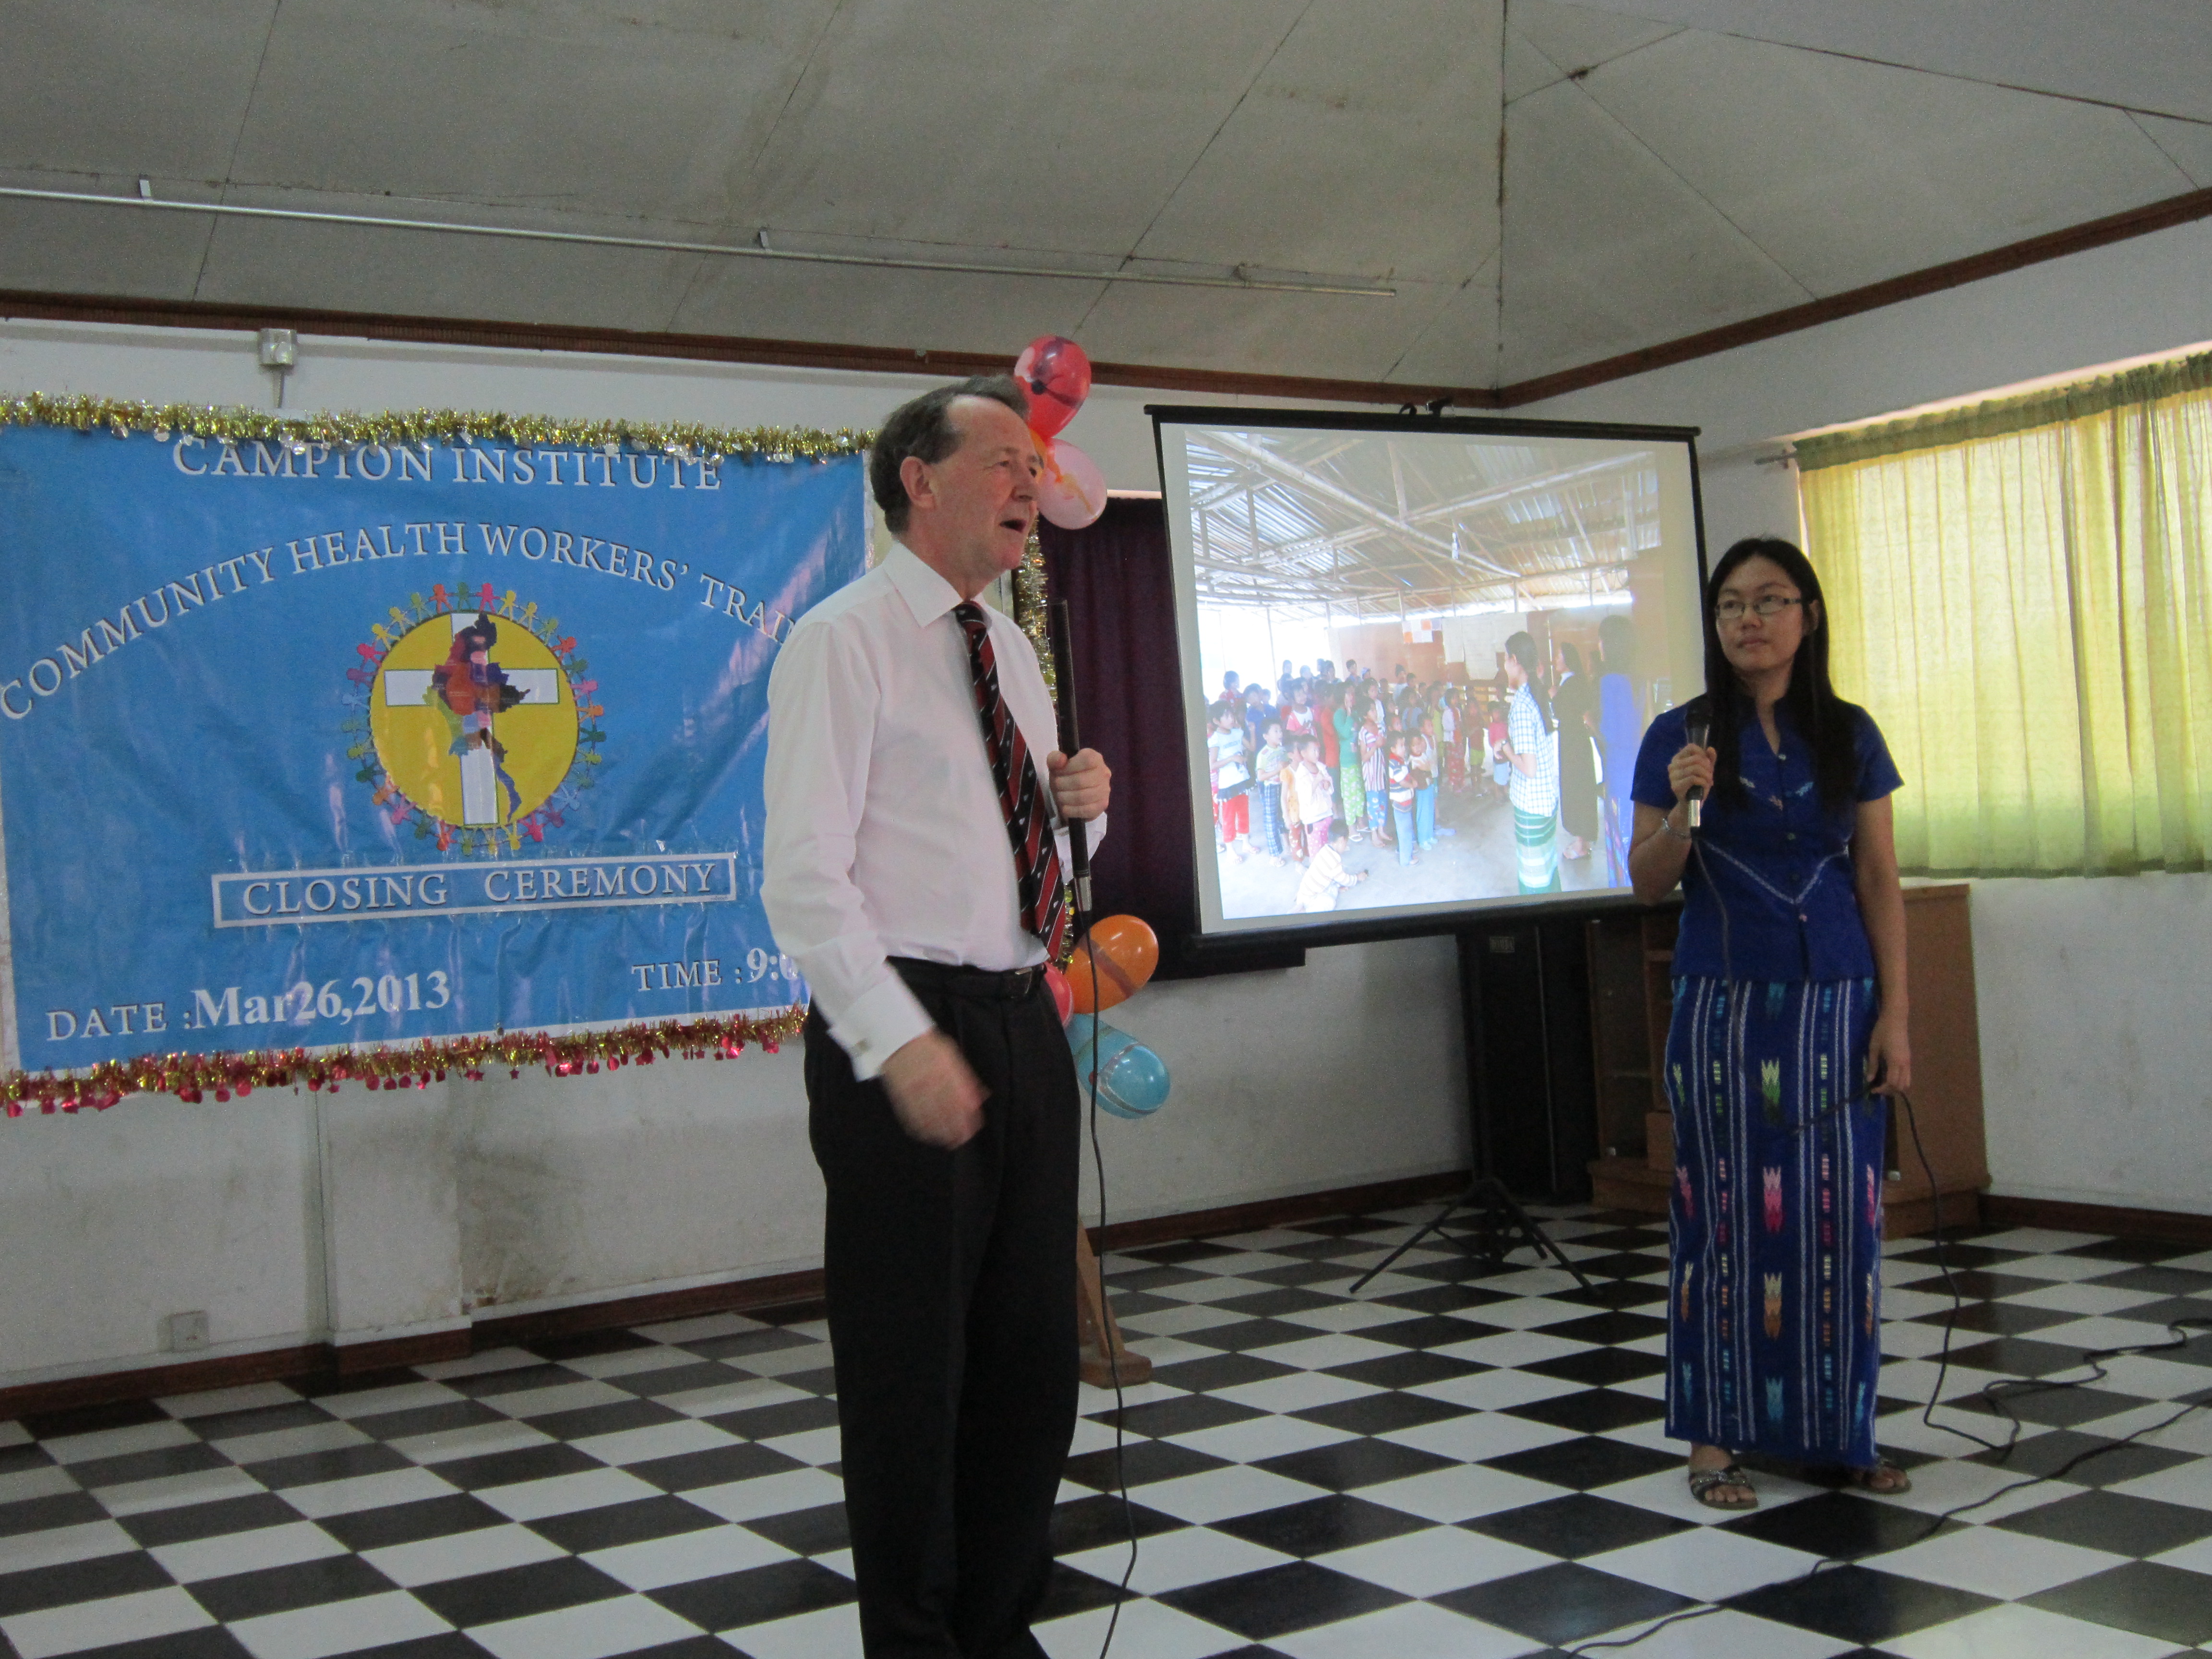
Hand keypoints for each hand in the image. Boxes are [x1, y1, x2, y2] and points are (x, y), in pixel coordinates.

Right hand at [878, 1030, 985, 1146]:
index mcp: (946, 1072)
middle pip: (946, 1112)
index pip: (961, 1100)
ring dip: (940, 1132)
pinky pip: (911, 1117)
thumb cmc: (931, 1049)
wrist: (900, 1040)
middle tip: (962, 1140)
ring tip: (948, 1142)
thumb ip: (967, 1080)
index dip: (967, 1117)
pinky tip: (928, 1135)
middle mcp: (931, 1082)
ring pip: (929, 1118)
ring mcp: (915, 1090)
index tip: (973, 1129)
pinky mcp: (901, 1096)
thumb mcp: (953, 1058)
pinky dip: (920, 1129)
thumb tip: (981, 1098)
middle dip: (956, 1129)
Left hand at [1047, 747, 1110, 821]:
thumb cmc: (1065, 774)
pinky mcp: (1102, 805)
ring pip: (1082, 797)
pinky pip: (1086, 810)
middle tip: (1056, 786)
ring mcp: (1105, 790)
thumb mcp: (1056, 764)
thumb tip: (1062, 760)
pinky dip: (1071, 810)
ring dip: (1065, 798)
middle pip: (1080, 781)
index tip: (1058, 771)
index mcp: (1095, 758)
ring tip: (1060, 796)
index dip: (1068, 767)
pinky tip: (1065, 807)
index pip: (1086, 760)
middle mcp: (1103, 773)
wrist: (1072, 791)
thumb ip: (1055, 758)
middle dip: (1062, 785)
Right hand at [1667, 742, 1716, 806]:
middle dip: (1707, 767)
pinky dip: (1703, 782)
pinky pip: (1693, 779)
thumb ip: (1709, 759)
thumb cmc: (1698, 785)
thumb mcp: (1706, 770)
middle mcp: (1672, 765)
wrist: (1691, 804)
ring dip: (1707, 775)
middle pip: (1696, 758)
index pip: (1691, 747)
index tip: (1707, 763)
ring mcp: (1672, 776)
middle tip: (1710, 775)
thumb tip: (1710, 749)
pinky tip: (1705, 786)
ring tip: (1709, 781)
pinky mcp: (1676, 786)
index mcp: (1677, 759)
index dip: (1702, 753)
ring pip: (1695, 768)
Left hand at [1866, 1011, 1911, 1096]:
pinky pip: (1907, 1075)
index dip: (1882, 1090)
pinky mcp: (1909, 1059)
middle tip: (1877, 1088)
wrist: (1896, 1018)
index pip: (1892, 1083)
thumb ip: (1872, 1065)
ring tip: (1883, 1084)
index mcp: (1895, 1062)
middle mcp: (1905, 1064)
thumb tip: (1869, 1079)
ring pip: (1907, 1082)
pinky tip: (1889, 1076)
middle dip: (1889, 1091)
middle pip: (1901, 1086)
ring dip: (1896, 1087)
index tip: (1872, 1089)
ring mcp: (1908, 1062)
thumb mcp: (1873, 1048)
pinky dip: (1899, 1080)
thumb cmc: (1882, 1031)